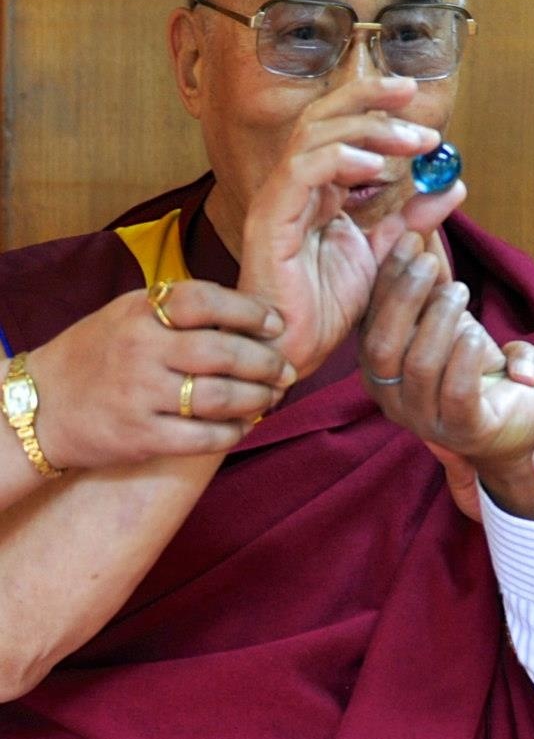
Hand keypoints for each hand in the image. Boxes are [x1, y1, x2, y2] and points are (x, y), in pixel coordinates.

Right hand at [25, 280, 295, 469]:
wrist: (40, 406)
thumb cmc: (96, 354)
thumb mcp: (127, 313)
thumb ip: (176, 308)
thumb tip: (244, 313)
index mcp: (141, 312)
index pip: (206, 300)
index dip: (250, 311)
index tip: (276, 324)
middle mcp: (141, 349)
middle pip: (223, 353)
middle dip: (266, 363)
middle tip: (287, 369)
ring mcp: (140, 395)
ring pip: (219, 398)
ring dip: (257, 399)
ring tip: (273, 396)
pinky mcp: (140, 437)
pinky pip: (202, 438)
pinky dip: (233, 433)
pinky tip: (244, 427)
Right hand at [238, 76, 464, 377]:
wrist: (293, 351)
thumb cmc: (326, 309)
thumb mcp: (383, 257)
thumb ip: (412, 219)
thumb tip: (453, 186)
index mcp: (316, 191)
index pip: (340, 130)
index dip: (377, 110)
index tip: (418, 106)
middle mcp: (293, 188)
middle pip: (322, 118)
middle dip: (368, 99)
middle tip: (411, 93)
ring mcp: (278, 201)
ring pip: (313, 136)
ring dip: (367, 129)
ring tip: (412, 140)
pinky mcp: (269, 220)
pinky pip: (302, 172)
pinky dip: (339, 160)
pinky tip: (376, 168)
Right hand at [360, 233, 533, 520]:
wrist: (514, 421)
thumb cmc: (472, 363)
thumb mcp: (448, 315)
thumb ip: (432, 275)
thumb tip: (424, 214)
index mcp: (378, 368)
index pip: (370, 321)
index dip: (386, 279)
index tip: (408, 239)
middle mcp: (390, 397)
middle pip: (382, 345)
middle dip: (403, 296)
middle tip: (428, 261)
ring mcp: (424, 419)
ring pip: (418, 366)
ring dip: (439, 320)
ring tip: (460, 290)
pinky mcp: (464, 430)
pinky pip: (456, 393)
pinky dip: (464, 357)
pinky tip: (476, 333)